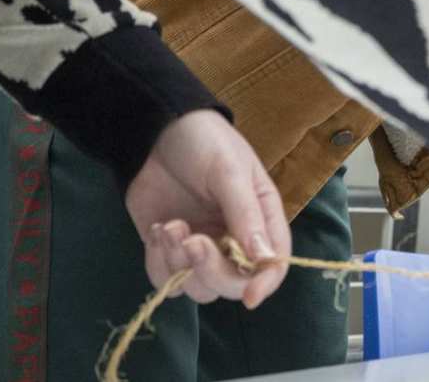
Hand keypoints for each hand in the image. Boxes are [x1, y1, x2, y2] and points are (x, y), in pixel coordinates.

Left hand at [123, 109, 290, 307]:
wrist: (156, 131)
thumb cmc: (206, 143)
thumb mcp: (230, 172)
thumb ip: (246, 214)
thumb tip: (264, 258)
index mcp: (261, 220)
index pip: (272, 264)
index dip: (265, 283)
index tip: (249, 297)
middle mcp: (233, 240)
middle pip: (231, 283)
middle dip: (211, 269)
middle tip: (192, 240)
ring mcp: (200, 247)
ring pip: (196, 287)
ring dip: (180, 263)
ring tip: (170, 227)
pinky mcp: (168, 250)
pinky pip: (165, 279)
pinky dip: (160, 263)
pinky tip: (160, 229)